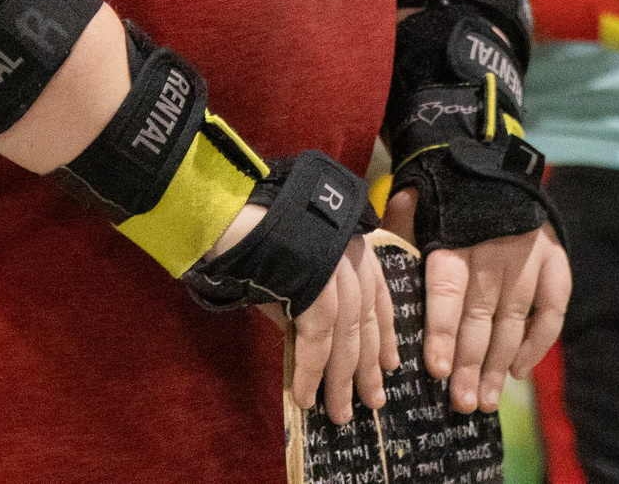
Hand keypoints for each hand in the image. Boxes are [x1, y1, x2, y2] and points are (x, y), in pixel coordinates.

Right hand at [216, 204, 397, 423]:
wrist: (228, 204)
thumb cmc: (252, 229)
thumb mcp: (290, 265)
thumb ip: (303, 301)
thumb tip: (306, 343)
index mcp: (350, 245)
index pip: (378, 296)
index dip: (385, 334)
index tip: (390, 364)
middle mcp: (351, 256)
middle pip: (366, 323)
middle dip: (368, 367)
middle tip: (373, 401)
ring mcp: (336, 270)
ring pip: (346, 338)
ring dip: (342, 382)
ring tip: (339, 413)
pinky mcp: (314, 287)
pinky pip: (317, 342)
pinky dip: (310, 373)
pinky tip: (305, 397)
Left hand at [384, 186, 569, 414]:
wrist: (492, 162)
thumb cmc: (445, 196)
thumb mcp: (416, 205)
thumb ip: (399, 227)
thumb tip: (375, 243)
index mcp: (454, 238)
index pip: (447, 290)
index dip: (441, 331)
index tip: (436, 368)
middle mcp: (494, 249)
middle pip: (480, 315)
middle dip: (470, 364)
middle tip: (462, 402)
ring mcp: (528, 255)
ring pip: (514, 320)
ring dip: (500, 364)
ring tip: (485, 400)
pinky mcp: (553, 258)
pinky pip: (552, 307)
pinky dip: (539, 340)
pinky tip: (520, 369)